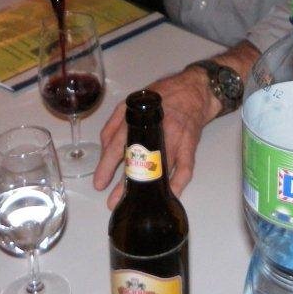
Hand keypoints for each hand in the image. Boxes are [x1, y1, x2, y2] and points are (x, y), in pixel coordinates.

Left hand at [94, 67, 218, 208]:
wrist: (193, 91)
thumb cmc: (160, 97)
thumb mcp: (130, 102)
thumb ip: (114, 124)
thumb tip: (105, 149)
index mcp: (137, 118)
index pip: (118, 144)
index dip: (107, 165)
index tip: (99, 183)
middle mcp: (155, 128)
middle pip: (138, 160)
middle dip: (124, 183)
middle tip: (113, 201)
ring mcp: (175, 138)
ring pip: (159, 167)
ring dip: (147, 187)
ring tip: (135, 202)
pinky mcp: (190, 145)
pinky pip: (185, 168)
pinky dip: (178, 184)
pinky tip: (168, 196)